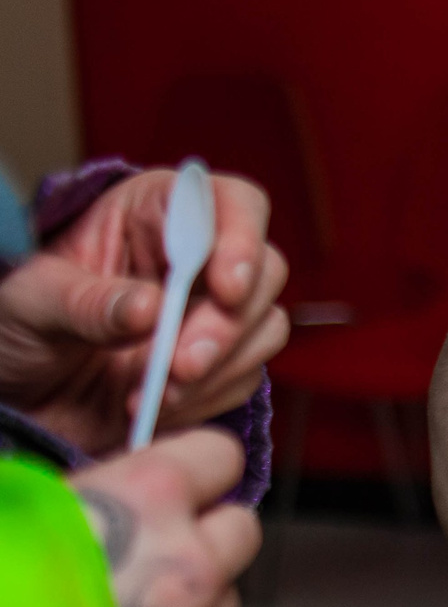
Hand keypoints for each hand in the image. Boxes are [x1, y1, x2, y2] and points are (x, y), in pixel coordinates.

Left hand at [0, 167, 288, 453]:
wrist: (19, 401)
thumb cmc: (19, 331)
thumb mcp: (31, 305)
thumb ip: (88, 302)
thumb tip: (150, 308)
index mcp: (154, 214)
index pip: (231, 202)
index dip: (242, 238)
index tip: (225, 287)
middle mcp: (197, 259)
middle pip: (265, 270)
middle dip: (229, 322)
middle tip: (183, 363)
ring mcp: (213, 314)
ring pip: (265, 327)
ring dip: (220, 365)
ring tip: (157, 392)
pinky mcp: (220, 366)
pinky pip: (246, 378)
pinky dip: (207, 397)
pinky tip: (157, 404)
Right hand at [69, 429, 261, 606]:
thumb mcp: (22, 506)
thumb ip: (84, 492)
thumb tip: (104, 491)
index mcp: (147, 498)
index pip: (220, 457)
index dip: (196, 468)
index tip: (178, 478)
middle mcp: (186, 565)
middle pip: (240, 531)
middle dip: (206, 533)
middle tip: (155, 544)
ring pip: (222, 602)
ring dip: (189, 601)